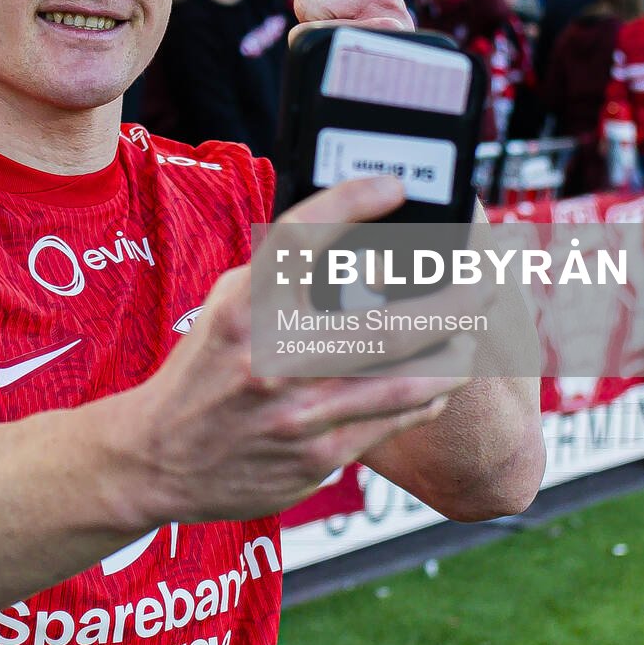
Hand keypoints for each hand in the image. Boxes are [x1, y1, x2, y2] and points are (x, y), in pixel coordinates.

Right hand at [120, 175, 471, 524]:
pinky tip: (436, 381)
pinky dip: (426, 396)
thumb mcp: (229, 306)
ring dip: (455, 354)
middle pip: (389, 326)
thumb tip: (363, 237)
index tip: (393, 186)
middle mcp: (272, 359)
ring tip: (471, 332)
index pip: (302, 239)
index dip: (350, 203)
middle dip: (456, 302)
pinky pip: (394, 420)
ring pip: (409, 383)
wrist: (158, 458)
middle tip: (485, 281)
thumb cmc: (207, 368)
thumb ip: (285, 277)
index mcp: (244, 308)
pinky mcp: (318, 459)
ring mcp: (299, 414)